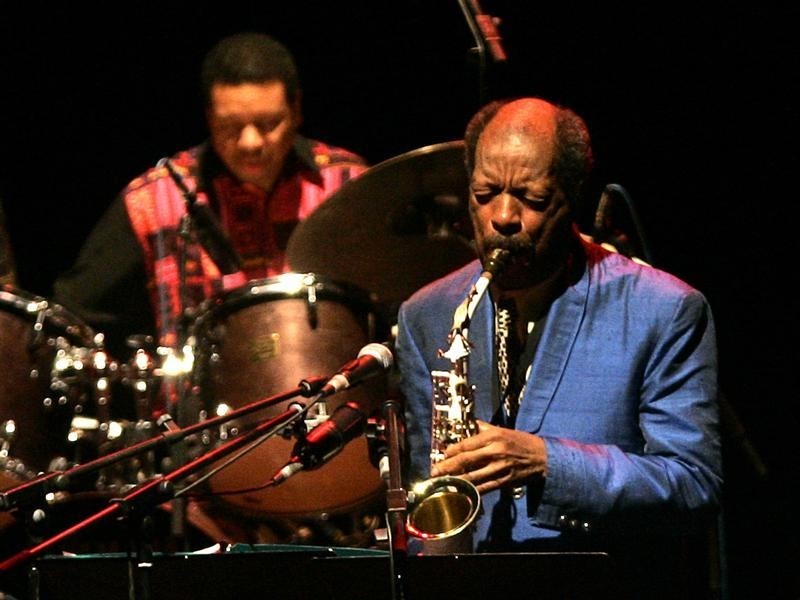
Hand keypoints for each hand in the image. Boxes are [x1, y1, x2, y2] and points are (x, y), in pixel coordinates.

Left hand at [429, 420, 546, 492]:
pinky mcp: (505, 481)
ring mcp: (500, 468)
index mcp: (493, 437)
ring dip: (457, 481)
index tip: (442, 455)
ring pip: (474, 476)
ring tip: (444, 483)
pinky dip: (472, 491)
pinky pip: (485, 487)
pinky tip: (462, 493)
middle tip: (435, 472)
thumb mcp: (502, 430)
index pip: (467, 444)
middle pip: (466, 460)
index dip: (452, 451)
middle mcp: (495, 451)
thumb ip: (484, 428)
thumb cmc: (520, 441)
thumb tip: (468, 424)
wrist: (542, 457)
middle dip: (448, 467)